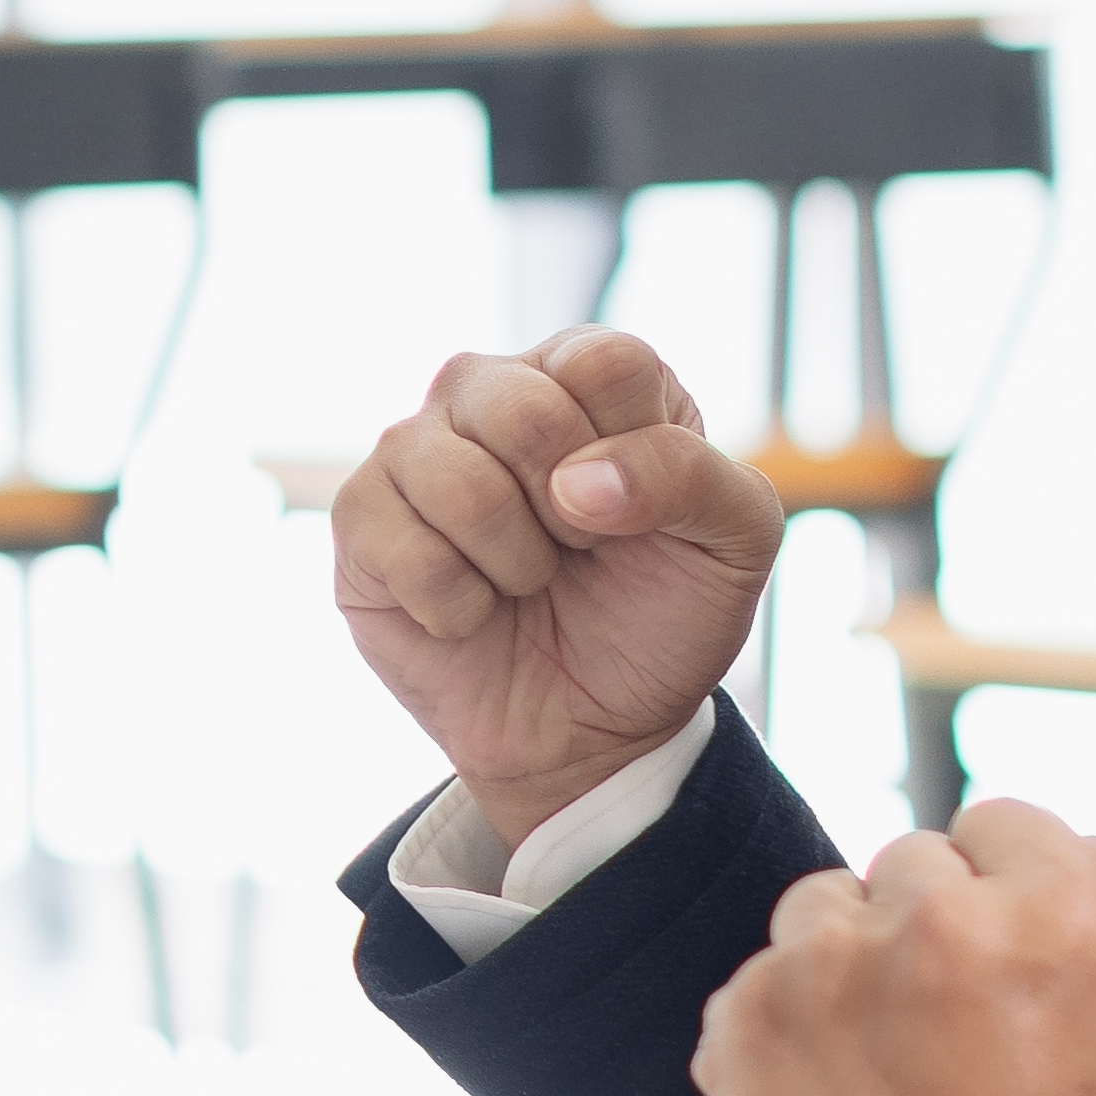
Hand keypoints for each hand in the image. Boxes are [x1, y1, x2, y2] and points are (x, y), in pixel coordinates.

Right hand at [328, 327, 785, 847]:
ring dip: (516, 563)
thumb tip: (574, 484)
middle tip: (580, 551)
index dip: (632, 456)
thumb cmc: (661, 615)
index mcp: (584, 374)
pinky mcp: (360, 521)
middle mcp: (490, 391)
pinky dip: (458, 607)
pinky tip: (470, 613)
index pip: (605, 363)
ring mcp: (413, 450)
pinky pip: (403, 549)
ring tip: (526, 582)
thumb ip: (692, 476)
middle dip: (570, 514)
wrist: (595, 732)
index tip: (636, 513)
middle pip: (523, 409)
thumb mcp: (735, 542)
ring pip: (457, 479)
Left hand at [690, 796, 1095, 1095]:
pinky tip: (840, 1085)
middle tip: (955, 1019)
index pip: (1000, 819)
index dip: (1009, 889)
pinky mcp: (744, 1019)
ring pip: (823, 901)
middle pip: (911, 856)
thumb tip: (1061, 841)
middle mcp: (935, 921)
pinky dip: (790, 1023)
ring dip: (851, 957)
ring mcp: (824, 969)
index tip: (1009, 960)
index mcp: (1056, 906)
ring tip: (893, 1051)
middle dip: (932, 921)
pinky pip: (760, 975)